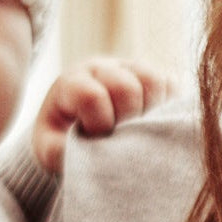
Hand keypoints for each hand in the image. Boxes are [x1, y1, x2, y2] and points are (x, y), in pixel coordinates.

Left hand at [31, 57, 174, 173]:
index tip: (96, 139)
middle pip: (127, 86)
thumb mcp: (49, 148)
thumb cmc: (63, 139)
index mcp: (72, 81)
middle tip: (120, 138)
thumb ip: (57, 152)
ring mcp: (131, 69)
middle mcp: (103, 67)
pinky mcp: (155, 78)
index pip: (92, 96)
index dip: (99, 124)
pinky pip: (172, 87)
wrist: (78, 128)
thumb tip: (80, 154)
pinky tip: (152, 126)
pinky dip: (167, 109)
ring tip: (137, 133)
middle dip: (126, 120)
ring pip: (154, 81)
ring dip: (149, 113)